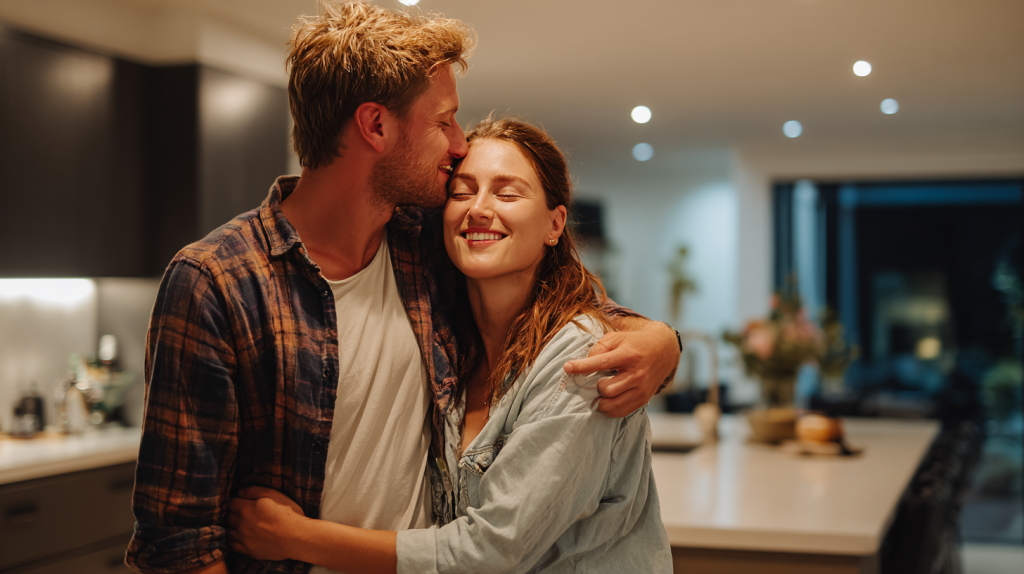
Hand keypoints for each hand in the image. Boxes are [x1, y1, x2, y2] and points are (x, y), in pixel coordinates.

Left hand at [227, 486, 306, 560]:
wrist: (297, 537)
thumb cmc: (288, 514)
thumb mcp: (274, 494)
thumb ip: (255, 490)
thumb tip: (240, 491)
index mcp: (246, 509)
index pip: (231, 502)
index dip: (236, 500)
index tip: (241, 501)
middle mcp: (241, 524)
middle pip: (227, 516)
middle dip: (232, 512)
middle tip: (241, 511)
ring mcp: (243, 539)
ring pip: (227, 531)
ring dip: (231, 526)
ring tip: (239, 524)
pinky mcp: (248, 551)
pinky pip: (231, 545)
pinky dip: (232, 540)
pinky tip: (239, 537)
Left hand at [564, 321, 678, 416]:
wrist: (664, 350)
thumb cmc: (635, 343)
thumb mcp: (617, 337)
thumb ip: (599, 348)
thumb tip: (585, 363)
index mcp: (628, 356)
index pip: (601, 363)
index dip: (581, 367)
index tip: (567, 368)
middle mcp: (636, 374)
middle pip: (607, 389)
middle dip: (596, 386)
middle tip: (594, 381)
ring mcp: (641, 389)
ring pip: (613, 404)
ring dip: (601, 400)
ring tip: (599, 392)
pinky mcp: (643, 399)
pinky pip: (622, 412)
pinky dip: (610, 409)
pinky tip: (606, 400)